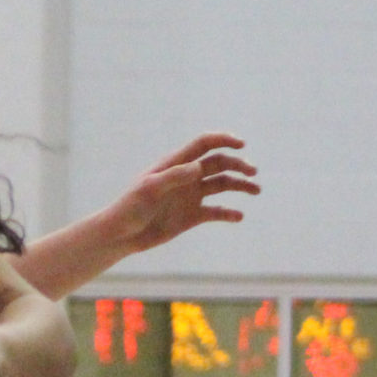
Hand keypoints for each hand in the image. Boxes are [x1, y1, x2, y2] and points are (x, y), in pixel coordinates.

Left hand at [103, 133, 256, 254]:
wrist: (121, 235)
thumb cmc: (130, 208)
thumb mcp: (149, 189)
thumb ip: (174, 176)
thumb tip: (199, 167)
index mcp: (175, 165)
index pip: (203, 145)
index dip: (223, 140)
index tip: (241, 144)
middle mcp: (186, 178)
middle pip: (218, 163)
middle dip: (238, 165)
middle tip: (253, 172)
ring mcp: (190, 196)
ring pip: (222, 185)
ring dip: (240, 185)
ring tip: (255, 190)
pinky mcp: (192, 216)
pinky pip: (217, 212)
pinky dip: (229, 213)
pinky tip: (238, 216)